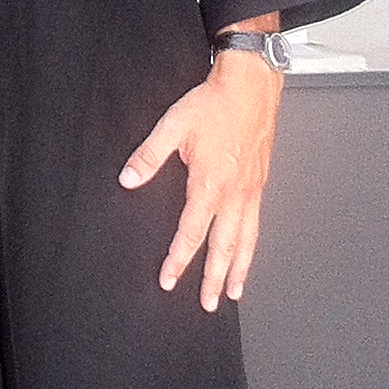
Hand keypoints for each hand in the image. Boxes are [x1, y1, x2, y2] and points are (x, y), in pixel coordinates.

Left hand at [119, 30, 282, 309]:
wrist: (252, 84)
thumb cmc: (214, 103)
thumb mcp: (173, 126)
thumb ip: (149, 156)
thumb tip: (127, 180)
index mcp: (210, 182)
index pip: (191, 233)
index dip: (179, 259)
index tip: (170, 280)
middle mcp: (235, 192)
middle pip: (225, 246)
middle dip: (214, 278)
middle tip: (208, 304)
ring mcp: (252, 189)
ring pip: (247, 240)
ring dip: (240, 269)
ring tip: (234, 293)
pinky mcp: (260, 182)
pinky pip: (257, 223)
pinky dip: (253, 245)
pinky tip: (248, 253)